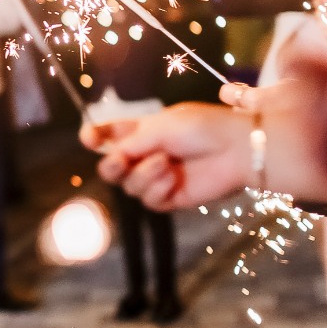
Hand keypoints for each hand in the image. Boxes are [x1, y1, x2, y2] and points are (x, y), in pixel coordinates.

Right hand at [79, 102, 254, 210]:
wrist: (238, 149)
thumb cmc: (202, 128)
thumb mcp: (160, 127)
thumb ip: (131, 142)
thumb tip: (111, 156)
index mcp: (143, 132)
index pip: (110, 136)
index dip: (95, 138)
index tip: (88, 139)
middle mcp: (147, 155)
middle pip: (111, 168)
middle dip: (111, 165)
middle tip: (122, 161)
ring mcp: (158, 178)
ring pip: (129, 186)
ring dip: (143, 175)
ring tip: (166, 164)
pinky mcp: (171, 198)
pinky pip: (149, 201)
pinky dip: (157, 189)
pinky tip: (173, 178)